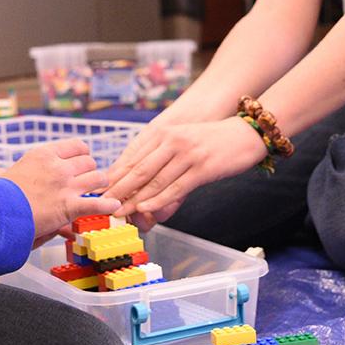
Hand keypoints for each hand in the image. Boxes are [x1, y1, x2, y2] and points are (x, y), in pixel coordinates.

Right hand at [2, 139, 118, 240]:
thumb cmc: (4, 192)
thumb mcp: (22, 167)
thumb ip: (39, 165)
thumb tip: (46, 164)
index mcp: (46, 153)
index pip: (77, 146)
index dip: (83, 154)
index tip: (83, 160)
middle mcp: (59, 167)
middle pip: (89, 162)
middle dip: (91, 171)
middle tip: (88, 180)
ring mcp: (66, 186)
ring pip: (98, 178)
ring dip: (100, 185)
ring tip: (100, 191)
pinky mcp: (69, 206)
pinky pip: (97, 203)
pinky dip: (108, 205)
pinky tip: (113, 206)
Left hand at [103, 116, 267, 227]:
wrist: (245, 133)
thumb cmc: (212, 141)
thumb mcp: (182, 142)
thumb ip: (162, 159)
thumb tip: (142, 183)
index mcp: (162, 133)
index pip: (132, 157)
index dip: (114, 176)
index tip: (98, 190)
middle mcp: (171, 140)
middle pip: (138, 169)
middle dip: (117, 189)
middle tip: (100, 205)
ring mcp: (186, 153)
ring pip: (154, 180)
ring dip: (134, 199)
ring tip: (118, 212)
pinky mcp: (202, 167)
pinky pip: (176, 186)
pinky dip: (158, 199)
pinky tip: (146, 209)